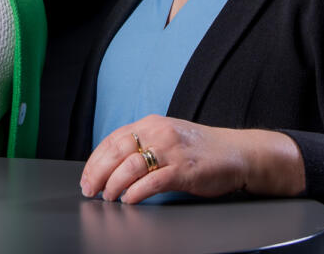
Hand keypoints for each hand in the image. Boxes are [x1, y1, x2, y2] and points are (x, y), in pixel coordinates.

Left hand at [79, 115, 304, 203]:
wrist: (236, 152)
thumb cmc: (199, 149)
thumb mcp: (167, 137)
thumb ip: (143, 144)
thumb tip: (111, 164)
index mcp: (152, 123)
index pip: (113, 139)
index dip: (95, 159)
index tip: (86, 177)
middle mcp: (159, 132)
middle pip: (117, 151)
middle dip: (98, 173)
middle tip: (90, 190)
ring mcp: (172, 150)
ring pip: (131, 166)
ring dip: (114, 185)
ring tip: (109, 197)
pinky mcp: (185, 169)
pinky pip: (153, 181)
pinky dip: (137, 192)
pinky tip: (130, 199)